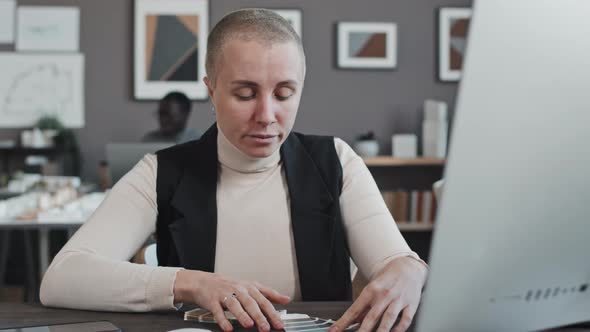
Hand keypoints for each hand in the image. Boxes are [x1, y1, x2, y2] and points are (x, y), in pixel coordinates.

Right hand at [173, 270, 290, 331]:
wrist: (204, 282)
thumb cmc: (229, 286)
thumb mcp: (250, 287)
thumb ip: (268, 294)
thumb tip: (286, 299)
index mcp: (249, 287)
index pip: (264, 300)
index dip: (273, 312)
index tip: (280, 323)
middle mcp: (238, 290)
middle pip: (251, 303)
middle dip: (259, 316)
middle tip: (266, 328)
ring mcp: (225, 294)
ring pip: (235, 305)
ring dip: (242, 315)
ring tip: (249, 325)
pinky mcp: (212, 301)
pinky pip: (218, 311)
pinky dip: (223, 320)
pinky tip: (228, 328)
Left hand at [329, 257, 427, 331]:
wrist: (408, 266)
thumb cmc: (388, 278)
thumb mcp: (372, 288)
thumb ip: (365, 306)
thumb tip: (354, 321)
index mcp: (371, 290)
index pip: (354, 310)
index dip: (343, 322)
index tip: (334, 331)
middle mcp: (384, 295)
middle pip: (371, 317)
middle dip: (362, 331)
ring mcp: (398, 300)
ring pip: (388, 319)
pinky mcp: (411, 304)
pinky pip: (405, 320)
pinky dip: (399, 329)